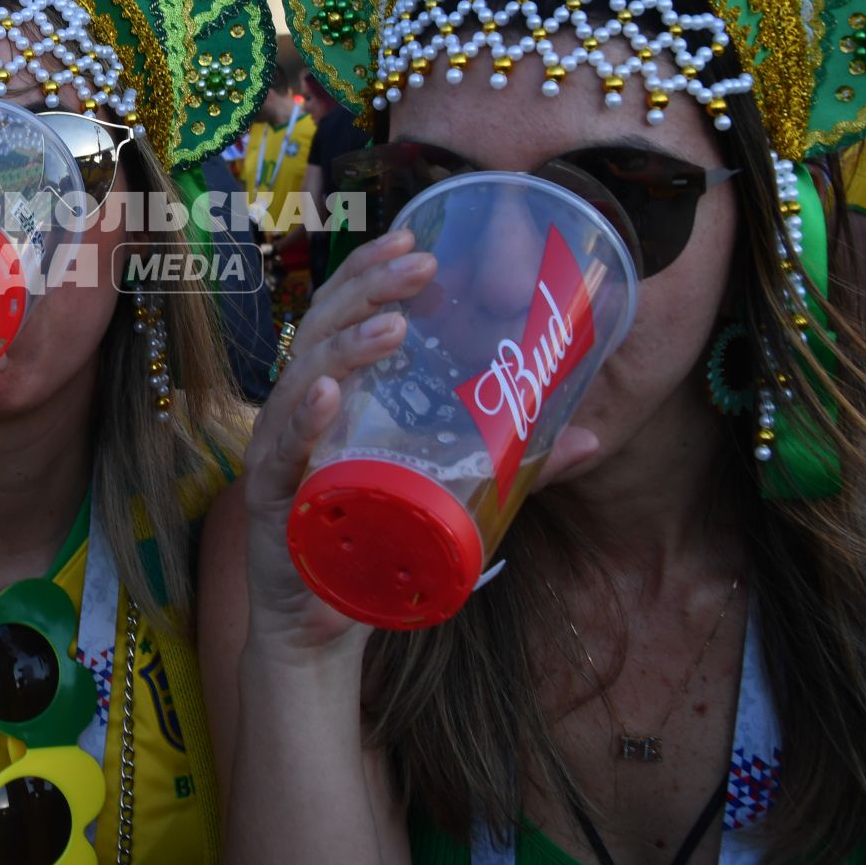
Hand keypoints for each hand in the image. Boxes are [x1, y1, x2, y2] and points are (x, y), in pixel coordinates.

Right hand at [241, 231, 601, 659]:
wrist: (319, 627)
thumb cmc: (372, 545)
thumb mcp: (449, 494)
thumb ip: (513, 465)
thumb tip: (593, 438)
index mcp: (334, 395)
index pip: (343, 315)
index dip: (370, 272)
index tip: (413, 237)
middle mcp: (299, 411)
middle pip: (320, 328)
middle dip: (366, 290)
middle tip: (418, 264)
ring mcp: (280, 451)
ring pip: (302, 378)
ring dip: (346, 346)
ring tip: (393, 326)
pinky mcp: (272, 499)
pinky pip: (282, 451)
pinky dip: (304, 420)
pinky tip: (328, 396)